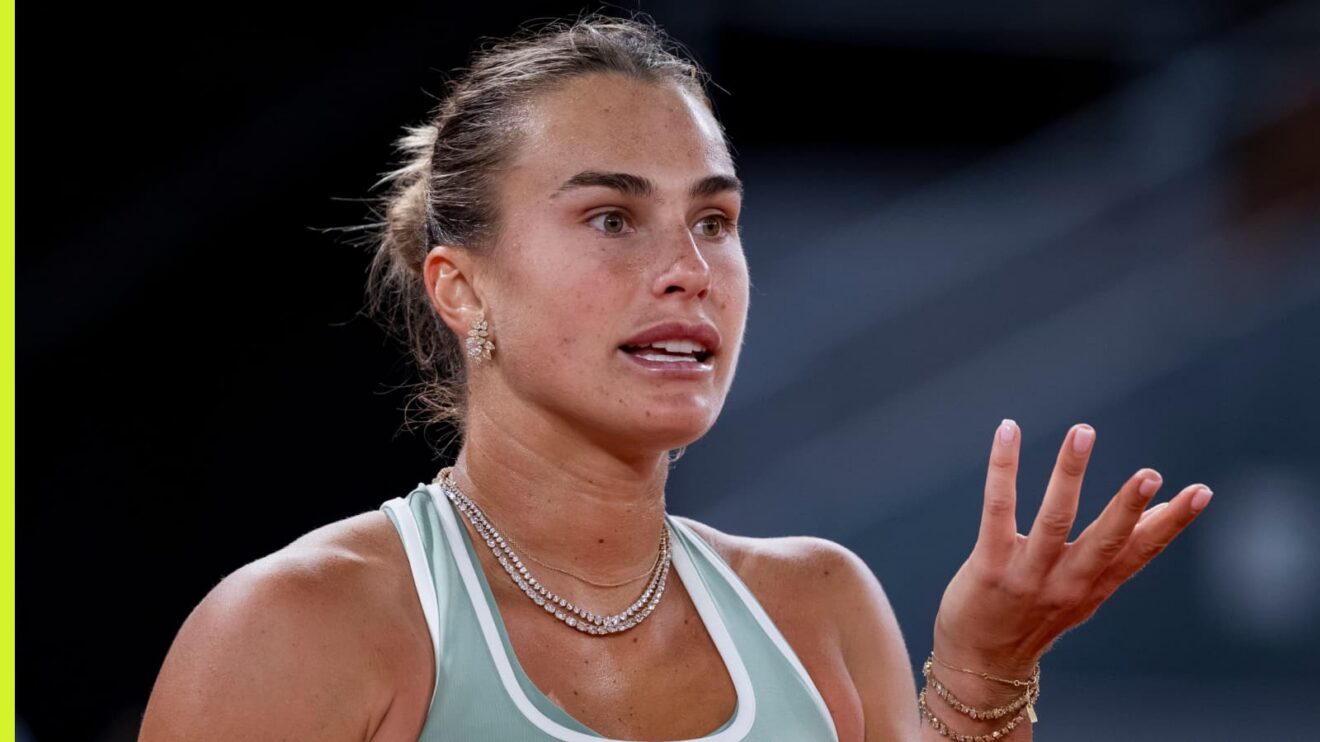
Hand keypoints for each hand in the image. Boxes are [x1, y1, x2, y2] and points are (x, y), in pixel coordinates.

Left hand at [931, 419, 1211, 676]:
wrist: (981, 662)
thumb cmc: (1035, 614)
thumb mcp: (1086, 591)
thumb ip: (1122, 554)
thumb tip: (1166, 512)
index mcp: (1095, 585)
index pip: (1141, 552)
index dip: (1171, 523)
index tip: (1201, 492)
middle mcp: (1067, 582)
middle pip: (1105, 541)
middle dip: (1128, 507)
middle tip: (1150, 473)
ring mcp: (1028, 575)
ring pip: (1054, 518)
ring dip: (1070, 473)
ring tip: (1084, 432)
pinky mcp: (989, 566)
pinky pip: (998, 508)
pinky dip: (1004, 468)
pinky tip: (1008, 431)